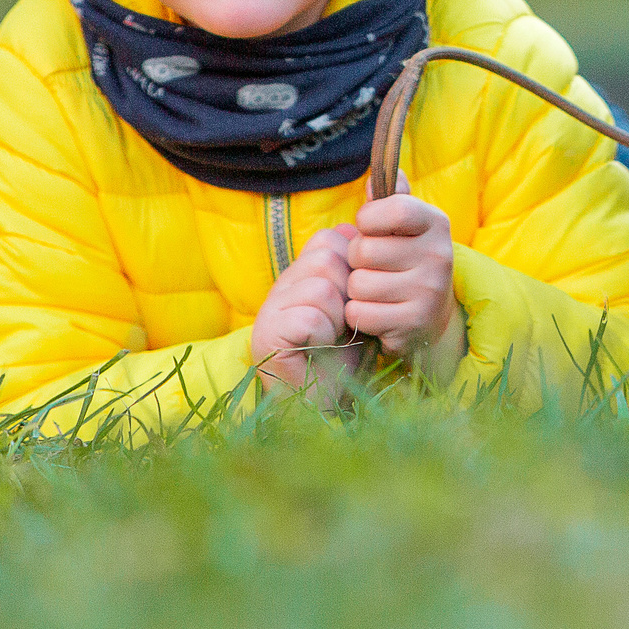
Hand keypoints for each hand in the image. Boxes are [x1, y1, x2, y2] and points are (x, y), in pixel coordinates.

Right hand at [250, 224, 352, 394]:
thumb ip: (359, 271)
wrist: (328, 403)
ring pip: (320, 287)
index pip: (330, 238)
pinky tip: (317, 350)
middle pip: (326, 257)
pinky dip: (323, 337)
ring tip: (330, 338)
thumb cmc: (347, 354)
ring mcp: (270, 309)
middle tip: (342, 324)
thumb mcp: (358, 305)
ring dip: (337, 318)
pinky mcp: (267, 335)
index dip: (353, 267)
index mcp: (302, 273)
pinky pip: (309, 317)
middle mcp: (281, 285)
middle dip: (347, 294)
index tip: (353, 301)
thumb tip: (361, 225)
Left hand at [347, 186, 466, 381]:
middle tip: (374, 266)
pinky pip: (360, 314)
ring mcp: (429, 292)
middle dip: (357, 260)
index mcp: (436, 223)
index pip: (394, 208)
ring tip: (377, 290)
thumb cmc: (408, 261)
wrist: (433, 317)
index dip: (368, 219)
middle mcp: (439, 255)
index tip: (369, 227)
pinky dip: (359, 315)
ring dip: (357, 290)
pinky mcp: (414, 324)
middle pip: (364, 250)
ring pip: (358, 285)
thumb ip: (389, 199)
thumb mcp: (405, 227)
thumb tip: (375, 177)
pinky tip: (378, 312)